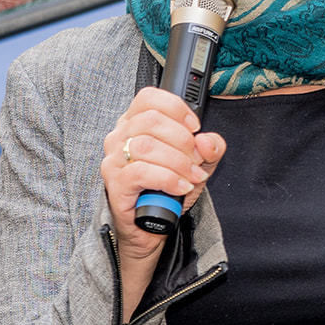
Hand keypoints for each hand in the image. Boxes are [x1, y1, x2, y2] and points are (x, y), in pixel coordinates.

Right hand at [101, 87, 225, 261]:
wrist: (151, 226)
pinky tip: (180, 187)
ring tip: (191, 176)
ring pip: (145, 145)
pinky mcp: (115, 183)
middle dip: (182, 140)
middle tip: (195, 160)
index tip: (194, 127)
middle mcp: (119, 137)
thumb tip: (206, 140)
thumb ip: (210, 148)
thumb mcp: (197, 163)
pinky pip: (141, 172)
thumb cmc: (167, 190)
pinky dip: (168, 178)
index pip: (149, 97)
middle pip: (151, 120)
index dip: (176, 108)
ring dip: (177, 161)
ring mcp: (114, 160)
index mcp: (135, 123)